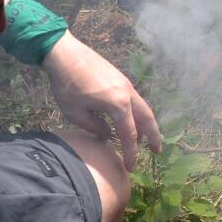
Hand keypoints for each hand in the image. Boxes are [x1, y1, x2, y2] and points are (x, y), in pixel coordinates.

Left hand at [43, 35, 163, 171]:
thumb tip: (108, 135)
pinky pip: (134, 100)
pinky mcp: (119, 78)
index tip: (130, 167)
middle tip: (157, 151)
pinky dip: (136, 113)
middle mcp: (127, 93)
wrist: (64, 53)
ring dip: (145, 124)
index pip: (129, 134)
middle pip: (147, 118)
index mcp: (118, 104)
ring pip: (142, 107)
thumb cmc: (67, 84)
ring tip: (143, 140)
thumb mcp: (75, 112)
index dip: (131, 153)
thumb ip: (94, 127)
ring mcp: (125, 84)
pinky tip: (128, 120)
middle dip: (154, 136)